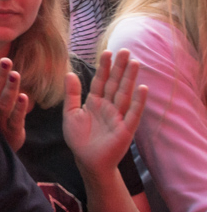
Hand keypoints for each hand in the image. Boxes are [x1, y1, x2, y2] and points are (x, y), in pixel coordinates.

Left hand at [63, 49, 147, 176]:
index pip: (101, 81)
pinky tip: (142, 88)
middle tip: (124, 50)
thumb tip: (69, 72)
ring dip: (130, 79)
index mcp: (95, 102)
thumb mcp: (70, 113)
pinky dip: (138, 101)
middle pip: (115, 84)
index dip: (104, 67)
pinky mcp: (125, 129)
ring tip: (135, 63)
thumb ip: (71, 94)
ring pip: (124, 94)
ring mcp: (118, 117)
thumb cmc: (79, 138)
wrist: (87, 161)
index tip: (107, 52)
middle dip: (119, 68)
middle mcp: (108, 107)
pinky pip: (133, 113)